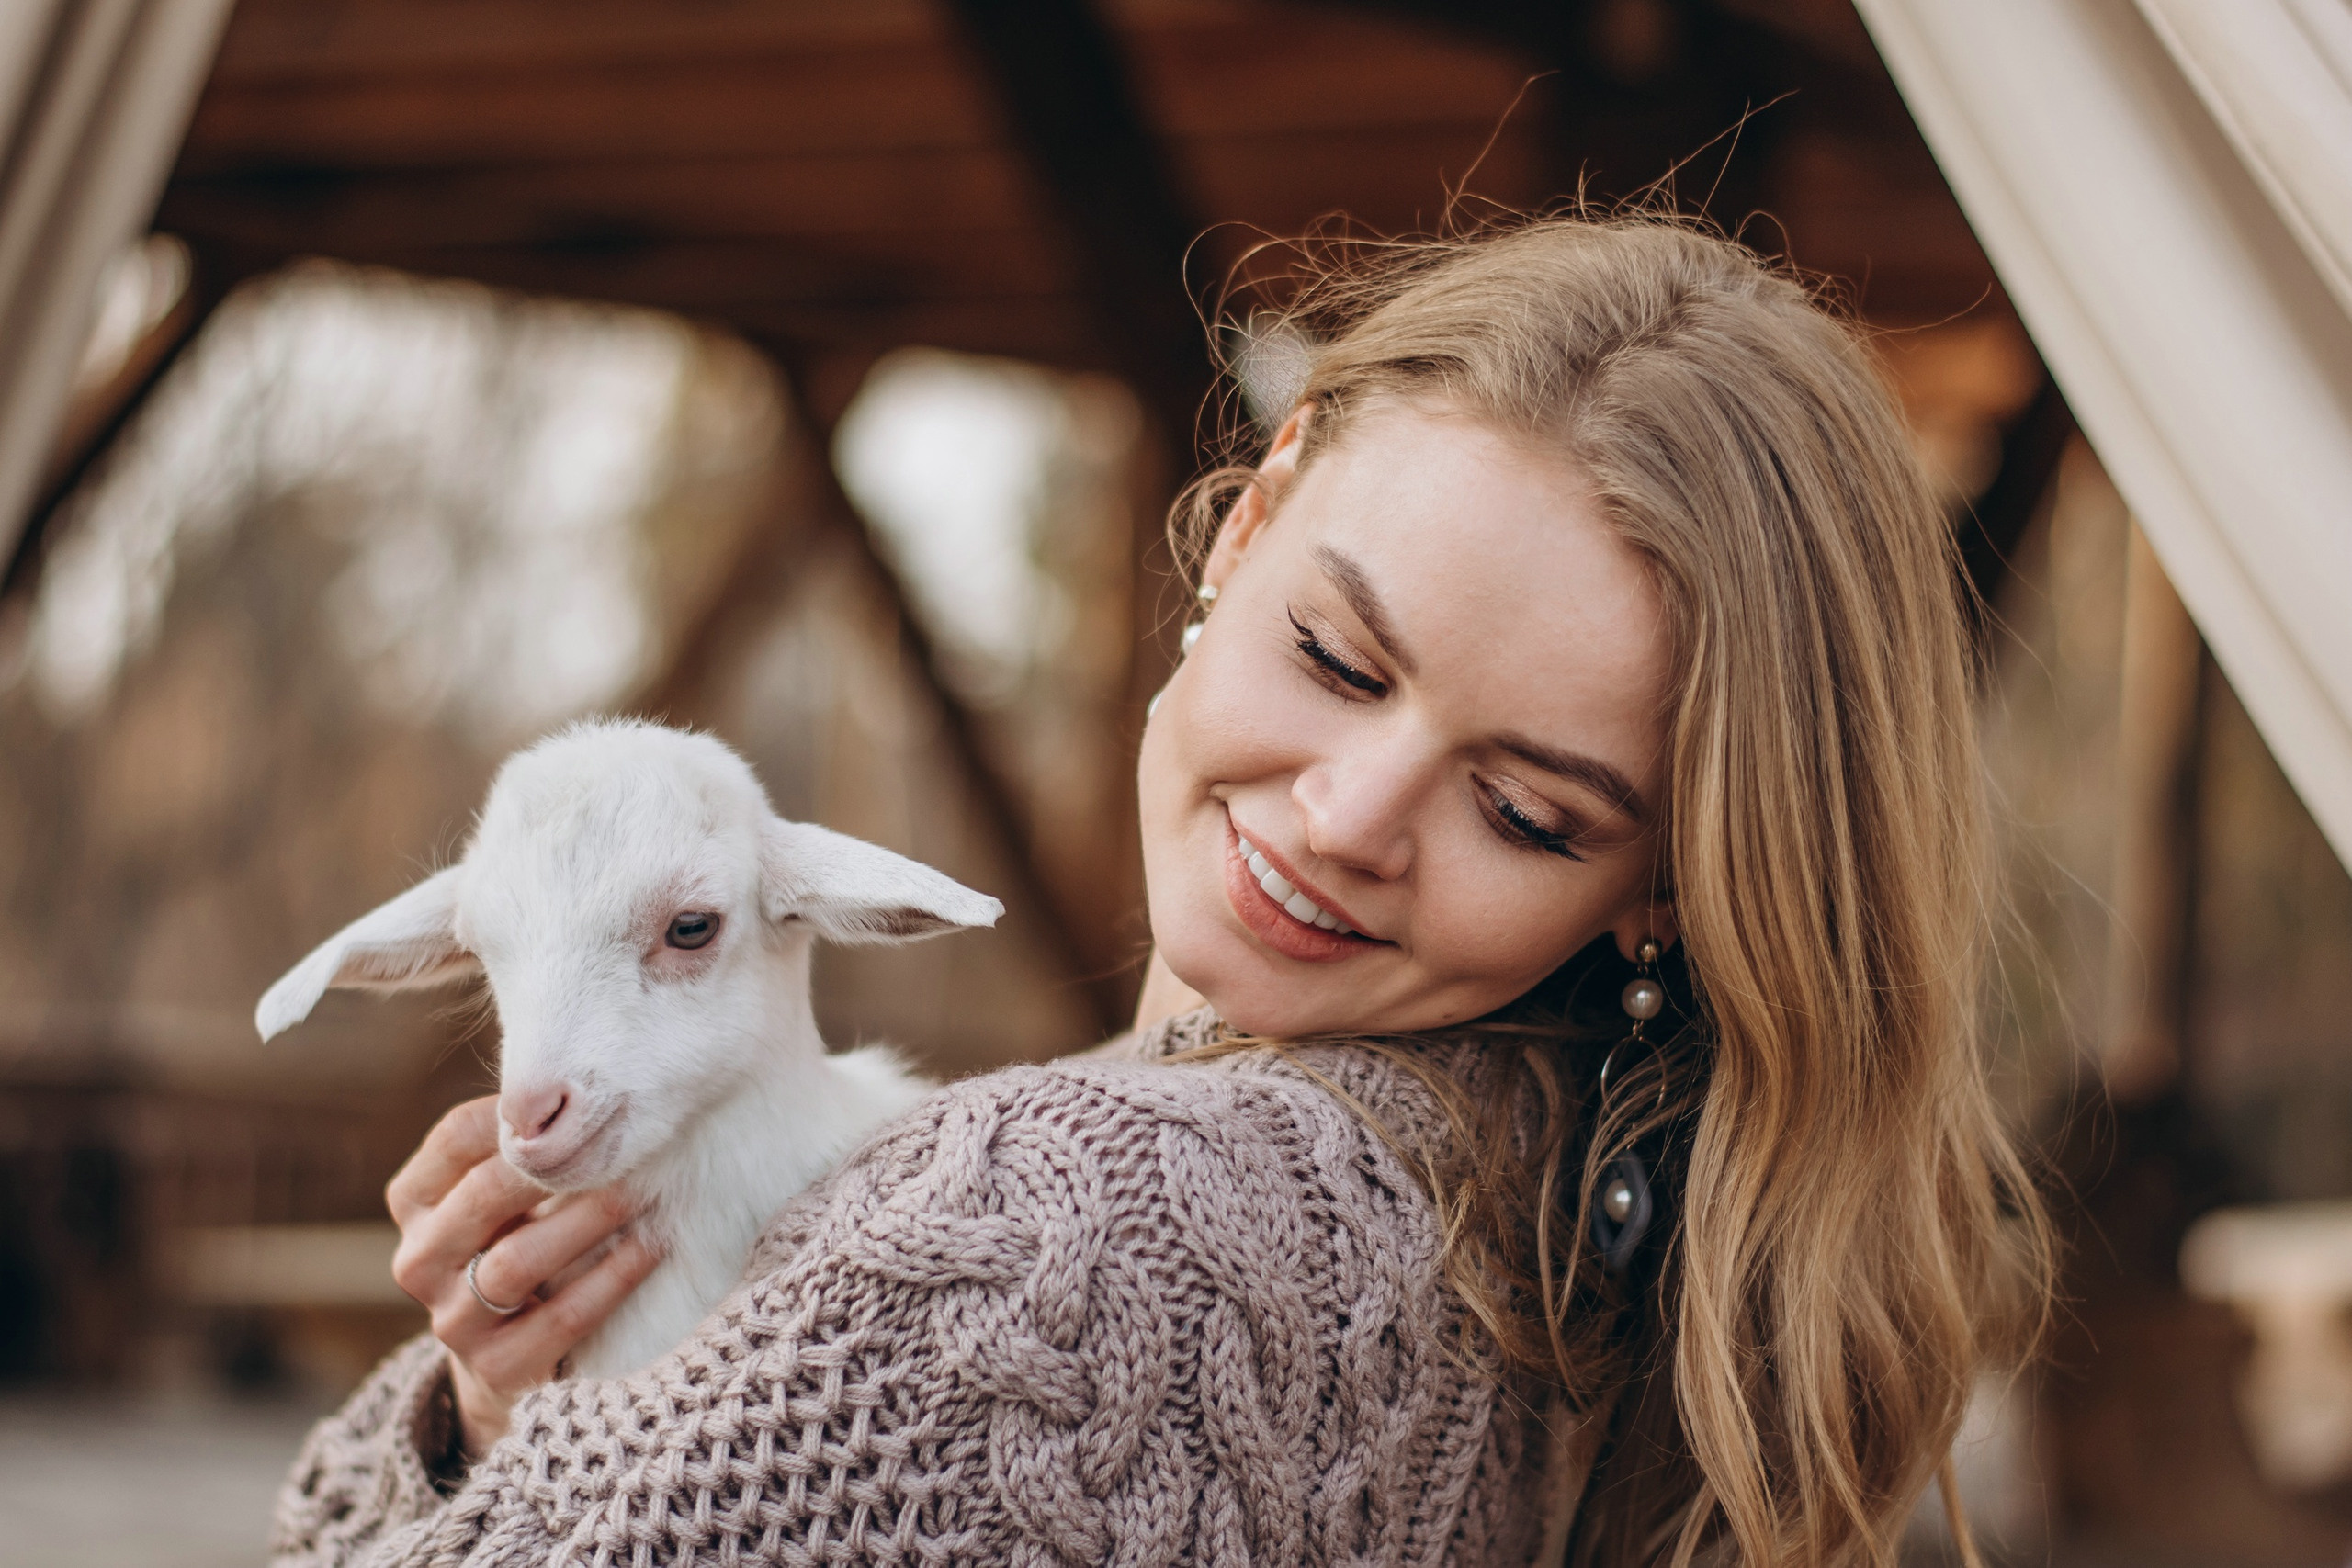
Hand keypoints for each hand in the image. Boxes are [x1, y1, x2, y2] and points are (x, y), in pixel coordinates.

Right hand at [385, 1097, 660, 1459]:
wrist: (512, 1349)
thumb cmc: (521, 1237)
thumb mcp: (506, 1192)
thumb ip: (524, 1146)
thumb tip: (588, 1091)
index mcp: (414, 1202)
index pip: (455, 1138)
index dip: (518, 1113)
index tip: (583, 1098)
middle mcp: (418, 1261)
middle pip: (486, 1195)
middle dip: (560, 1164)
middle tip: (625, 1139)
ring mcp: (451, 1319)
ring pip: (518, 1260)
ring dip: (589, 1220)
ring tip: (643, 1192)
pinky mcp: (497, 1367)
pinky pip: (562, 1317)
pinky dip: (613, 1278)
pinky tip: (652, 1248)